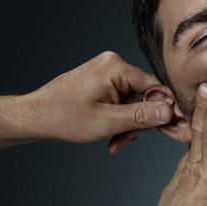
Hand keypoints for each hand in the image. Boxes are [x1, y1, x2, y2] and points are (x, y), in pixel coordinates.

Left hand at [25, 51, 173, 152]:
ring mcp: (109, 72)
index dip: (164, 110)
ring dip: (128, 124)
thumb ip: (141, 116)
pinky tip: (111, 134)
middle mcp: (114, 64)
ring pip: (135, 102)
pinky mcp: (104, 81)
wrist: (35, 117)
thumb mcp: (107, 121)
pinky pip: (124, 101)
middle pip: (146, 97)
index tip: (171, 129)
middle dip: (139, 122)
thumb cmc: (63, 117)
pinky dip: (120, 119)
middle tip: (125, 139)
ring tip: (114, 140)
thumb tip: (170, 111)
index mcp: (116, 68)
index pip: (156, 87)